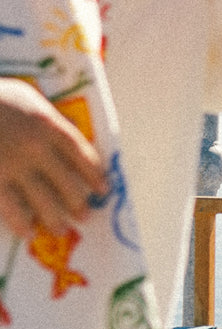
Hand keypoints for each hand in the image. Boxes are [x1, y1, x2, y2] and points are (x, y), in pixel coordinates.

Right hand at [0, 78, 107, 238]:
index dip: (95, 177)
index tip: (103, 190)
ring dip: (55, 220)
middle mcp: (36, 148)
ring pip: (44, 203)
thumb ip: (46, 119)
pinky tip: (27, 231)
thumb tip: (69, 136)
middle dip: (78, 204)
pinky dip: (22, 223)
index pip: (83, 156)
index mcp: (48, 125)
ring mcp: (12, 167)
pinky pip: (11, 209)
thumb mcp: (25, 97)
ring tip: (60, 229)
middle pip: (67, 184)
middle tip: (84, 215)